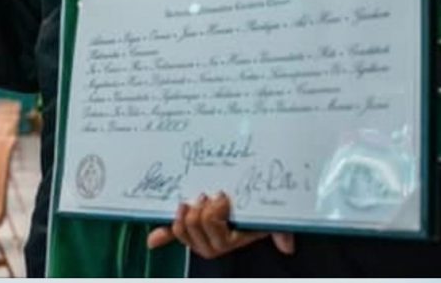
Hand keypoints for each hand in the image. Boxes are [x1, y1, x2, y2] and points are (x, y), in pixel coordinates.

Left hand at [147, 192, 294, 259]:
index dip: (213, 214)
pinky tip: (154, 240)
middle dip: (198, 211)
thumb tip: (287, 246)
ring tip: (192, 199)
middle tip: (207, 194)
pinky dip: (163, 236)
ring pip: (183, 230)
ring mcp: (198, 236)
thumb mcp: (269, 215)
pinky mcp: (187, 227)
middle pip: (195, 228)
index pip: (216, 233)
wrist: (249, 196)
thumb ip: (280, 229)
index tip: (222, 195)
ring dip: (183, 215)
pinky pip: (172, 235)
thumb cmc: (259, 204)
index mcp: (231, 239)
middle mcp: (213, 242)